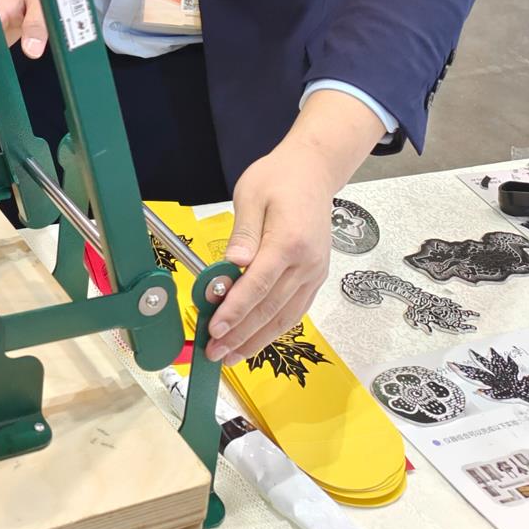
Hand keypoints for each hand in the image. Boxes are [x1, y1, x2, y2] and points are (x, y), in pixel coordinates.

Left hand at [203, 91, 385, 362]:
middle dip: (240, 334)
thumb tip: (232, 265)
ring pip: (285, 317)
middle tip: (213, 353)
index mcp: (289, 241)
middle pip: (270, 308)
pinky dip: (274, 330)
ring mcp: (314, 272)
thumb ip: (243, 234)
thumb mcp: (252, 195)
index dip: (235, 310)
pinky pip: (294, 310)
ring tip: (230, 357)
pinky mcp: (315, 277)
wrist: (314, 171)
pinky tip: (255, 341)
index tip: (214, 328)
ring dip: (257, 340)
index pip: (258, 284)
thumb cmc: (278, 178)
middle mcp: (307, 263)